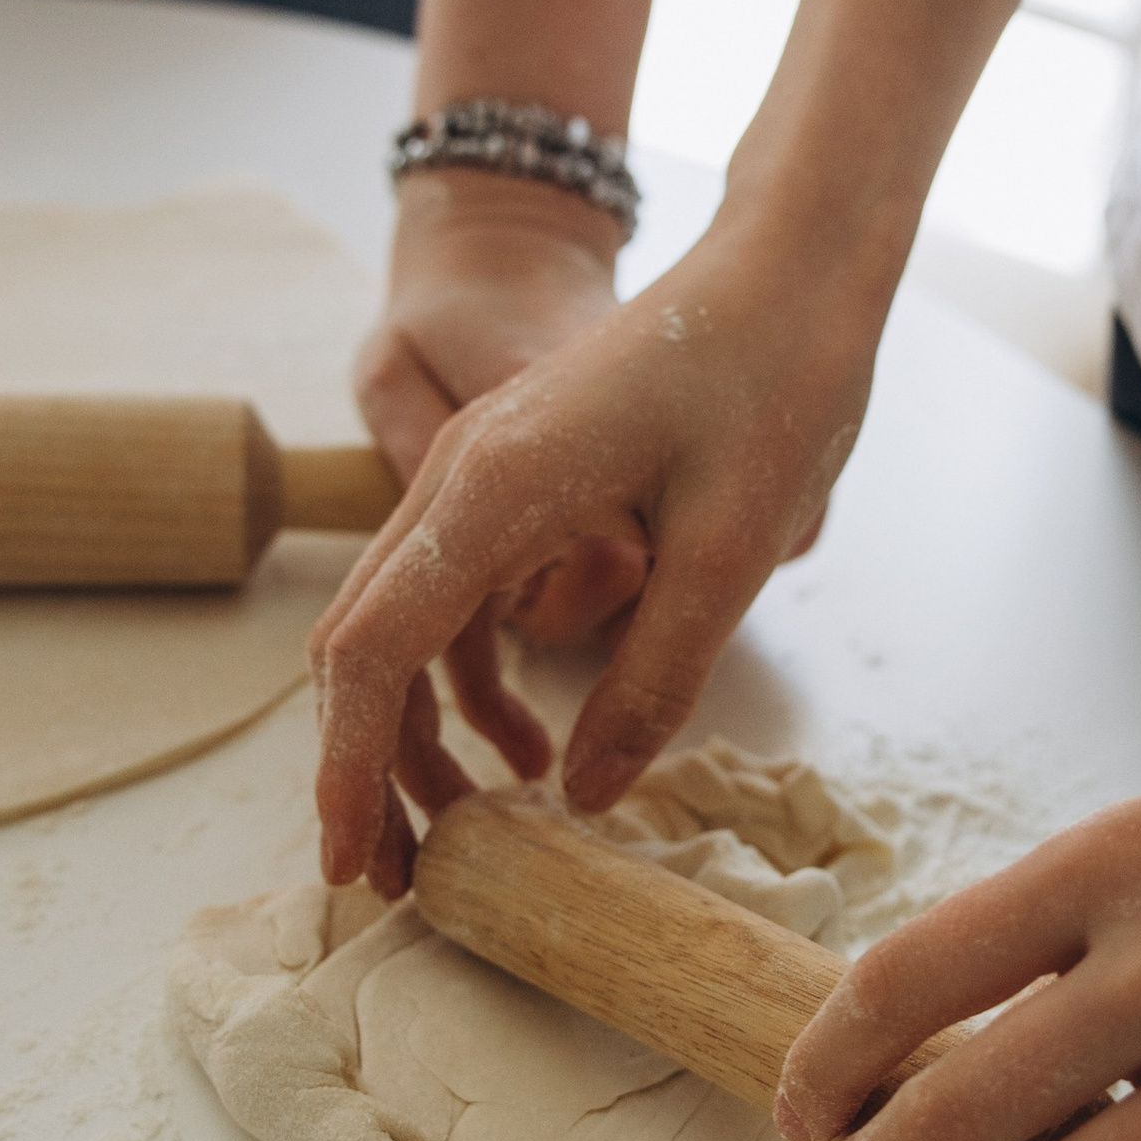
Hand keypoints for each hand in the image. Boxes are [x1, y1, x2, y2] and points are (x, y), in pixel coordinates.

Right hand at [314, 207, 883, 894]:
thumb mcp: (731, 552)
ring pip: (402, 623)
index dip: (346, 767)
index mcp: (492, 491)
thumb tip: (582, 803)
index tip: (346, 862)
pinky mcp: (518, 477)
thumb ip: (654, 683)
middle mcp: (457, 476)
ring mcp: (480, 472)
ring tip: (463, 835)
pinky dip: (469, 680)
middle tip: (396, 879)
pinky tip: (534, 755)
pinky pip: (458, 595)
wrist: (794, 261)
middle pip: (363, 644)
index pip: (373, 652)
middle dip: (365, 767)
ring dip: (415, 731)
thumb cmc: (775, 382)